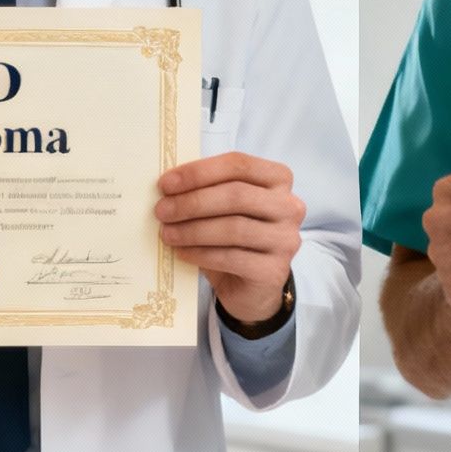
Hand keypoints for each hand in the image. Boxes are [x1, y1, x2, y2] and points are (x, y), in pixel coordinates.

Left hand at [155, 152, 305, 323]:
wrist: (251, 286)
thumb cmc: (234, 238)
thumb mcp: (223, 208)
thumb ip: (208, 190)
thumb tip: (168, 184)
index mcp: (278, 179)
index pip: (238, 165)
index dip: (199, 172)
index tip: (166, 183)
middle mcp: (289, 206)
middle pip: (236, 195)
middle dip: (193, 202)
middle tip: (161, 210)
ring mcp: (286, 239)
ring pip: (233, 228)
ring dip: (192, 230)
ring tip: (167, 233)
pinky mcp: (274, 270)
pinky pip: (231, 257)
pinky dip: (200, 254)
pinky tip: (182, 252)